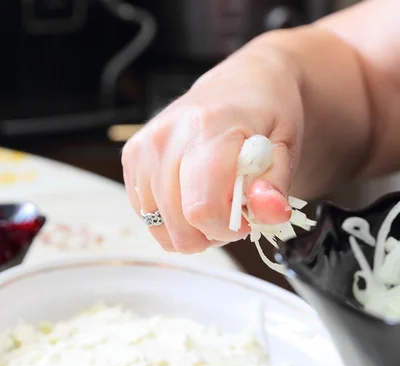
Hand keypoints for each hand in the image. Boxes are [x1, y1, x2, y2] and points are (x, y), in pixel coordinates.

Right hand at [122, 42, 302, 253]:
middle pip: (177, 226)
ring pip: (159, 226)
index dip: (226, 229)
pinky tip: (191, 196)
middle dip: (210, 233)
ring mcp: (143, 148)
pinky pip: (147, 216)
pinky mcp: (131, 158)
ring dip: (189, 229)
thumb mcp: (284, 147)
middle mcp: (165, 138)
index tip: (245, 219)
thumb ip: (276, 185)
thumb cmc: (266, 114)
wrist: (241, 82)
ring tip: (213, 202)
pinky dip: (171, 219)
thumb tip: (271, 213)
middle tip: (231, 211)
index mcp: (206, 130)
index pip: (201, 210)